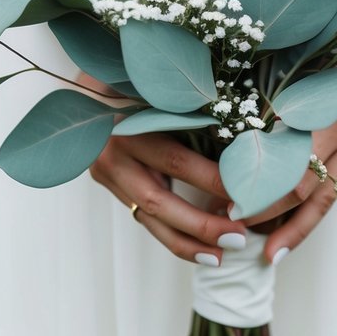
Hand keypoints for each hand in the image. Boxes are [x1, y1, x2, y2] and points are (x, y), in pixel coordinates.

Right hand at [76, 75, 245, 264]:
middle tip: (239, 237)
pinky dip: (173, 234)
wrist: (87, 83)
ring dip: (187, 241)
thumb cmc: (138, 79)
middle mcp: (112, 152)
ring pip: (148, 217)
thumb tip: (244, 142)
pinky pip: (142, 216)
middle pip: (158, 199)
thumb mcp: (161, 90)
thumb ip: (191, 111)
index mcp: (127, 123)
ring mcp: (105, 171)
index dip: (213, 181)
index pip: (176, 160)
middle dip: (201, 224)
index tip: (249, 195)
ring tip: (222, 256)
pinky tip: (200, 249)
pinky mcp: (108, 183)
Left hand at [246, 32, 336, 263]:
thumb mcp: (306, 79)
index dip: (258, 184)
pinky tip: (288, 238)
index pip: (289, 160)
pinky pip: (334, 195)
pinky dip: (309, 218)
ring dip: (291, 228)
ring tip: (266, 250)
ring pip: (322, 201)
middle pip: (304, 186)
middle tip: (233, 221)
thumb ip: (278, 113)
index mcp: (331, 111)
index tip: (227, 197)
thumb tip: (236, 151)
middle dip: (268, 210)